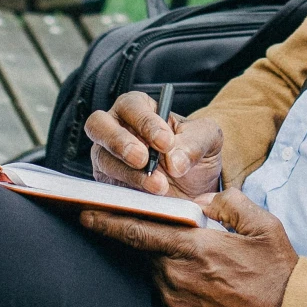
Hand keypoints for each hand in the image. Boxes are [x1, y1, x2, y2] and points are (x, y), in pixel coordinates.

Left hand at [84, 188, 296, 306]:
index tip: (85, 213)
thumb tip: (202, 201)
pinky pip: (169, 294)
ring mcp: (178, 304)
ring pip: (158, 272)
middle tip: (160, 231)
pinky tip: (205, 283)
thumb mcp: (264, 227)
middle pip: (146, 251)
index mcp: (194, 249)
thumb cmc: (278, 276)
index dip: (108, 221)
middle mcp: (178, 277)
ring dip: (167, 262)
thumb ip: (230, 204)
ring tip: (201, 261)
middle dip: (147, 237)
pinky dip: (177, 282)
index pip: (139, 231)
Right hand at [86, 90, 223, 201]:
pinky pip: (105, 188)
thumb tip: (175, 160)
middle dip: (120, 142)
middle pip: (98, 125)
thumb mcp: (208, 139)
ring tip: (159, 186)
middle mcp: (116, 128)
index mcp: (139, 108)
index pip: (131, 106)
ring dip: (130, 173)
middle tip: (144, 159)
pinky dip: (126, 193)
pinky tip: (147, 199)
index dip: (145, 123)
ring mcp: (107, 157)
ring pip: (103, 159)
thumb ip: (195, 143)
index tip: (166, 142)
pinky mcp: (107, 184)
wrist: (194, 186)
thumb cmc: (194, 152)